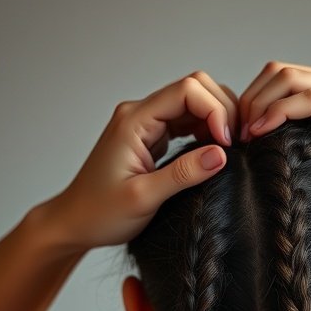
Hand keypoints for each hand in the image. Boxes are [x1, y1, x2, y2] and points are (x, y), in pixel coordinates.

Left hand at [49, 72, 238, 250]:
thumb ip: (183, 174)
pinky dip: (207, 130)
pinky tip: (214, 152)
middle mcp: (140, 114)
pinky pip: (186, 121)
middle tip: (235, 145)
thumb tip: (221, 154)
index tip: (226, 145)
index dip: (215, 111)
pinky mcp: (152, 137)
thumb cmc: (100, 213)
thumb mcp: (143, 198)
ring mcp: (146, 124)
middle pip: (194, 87)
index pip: (187, 90)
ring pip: (193, 102)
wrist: (75, 223)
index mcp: (134, 121)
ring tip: (228, 149)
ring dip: (217, 119)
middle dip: (221, 109)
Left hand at [239, 61, 310, 184]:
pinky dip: (279, 111)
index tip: (237, 129)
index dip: (252, 97)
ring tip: (243, 134)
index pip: (279, 76)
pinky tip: (262, 130)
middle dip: (247, 100)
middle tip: (233, 133)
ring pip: (288, 80)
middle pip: (277, 72)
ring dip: (257, 104)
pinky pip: (309, 100)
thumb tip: (283, 158)